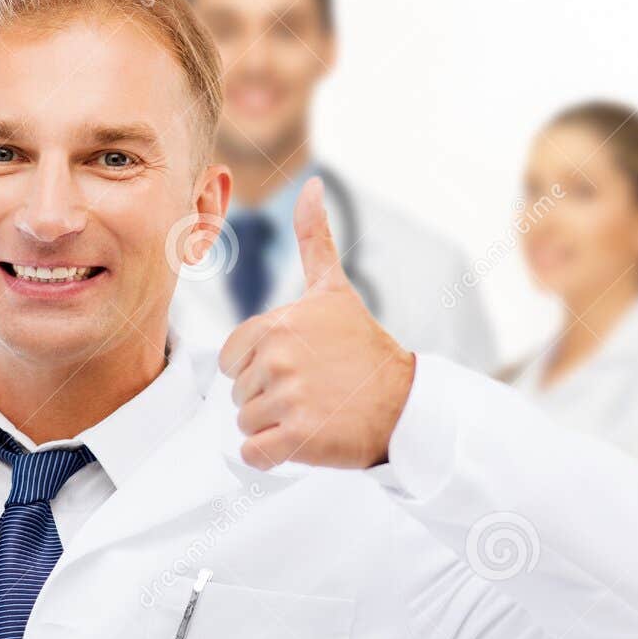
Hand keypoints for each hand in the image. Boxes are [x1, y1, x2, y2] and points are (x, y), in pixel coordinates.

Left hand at [217, 177, 415, 469]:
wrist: (405, 404)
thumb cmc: (365, 350)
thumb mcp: (335, 291)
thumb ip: (314, 240)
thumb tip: (311, 184)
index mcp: (276, 324)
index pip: (232, 359)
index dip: (258, 368)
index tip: (297, 366)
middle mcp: (278, 359)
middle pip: (238, 392)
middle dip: (268, 397)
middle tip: (310, 391)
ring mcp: (287, 399)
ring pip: (245, 423)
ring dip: (273, 425)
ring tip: (311, 412)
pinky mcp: (296, 438)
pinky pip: (253, 453)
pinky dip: (270, 454)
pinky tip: (301, 439)